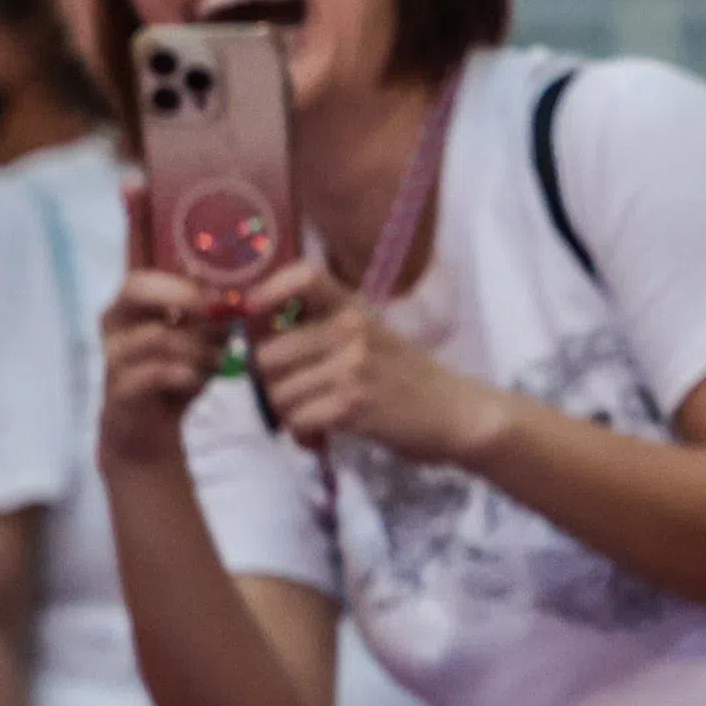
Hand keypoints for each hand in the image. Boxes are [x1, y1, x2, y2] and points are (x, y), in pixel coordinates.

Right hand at [96, 171, 233, 476]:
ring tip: (216, 362)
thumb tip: (243, 284)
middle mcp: (117, 316)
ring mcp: (113, 350)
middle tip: (218, 311)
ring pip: (160, 335)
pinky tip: (199, 382)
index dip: (135, 215)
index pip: (134, 247)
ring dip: (199, 349)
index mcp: (139, 295)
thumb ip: (215, 305)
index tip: (134, 180)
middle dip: (184, 297)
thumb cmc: (176, 372)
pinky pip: (161, 370)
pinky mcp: (119, 385)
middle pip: (140, 285)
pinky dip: (190, 375)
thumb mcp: (200, 332)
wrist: (148, 432)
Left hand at [246, 256, 512, 465]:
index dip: (268, 291)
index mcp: (352, 306)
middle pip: (267, 354)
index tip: (251, 311)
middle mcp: (350, 329)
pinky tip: (323, 426)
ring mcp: (351, 367)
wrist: (453, 411)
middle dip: (269, 381)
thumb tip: (253, 340)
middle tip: (290, 390)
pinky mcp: (352, 405)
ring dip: (287, 410)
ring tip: (313, 410)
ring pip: (277, 393)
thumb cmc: (403, 374)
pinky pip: (296, 419)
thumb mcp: (367, 334)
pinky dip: (302, 430)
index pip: (304, 276)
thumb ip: (319, 329)